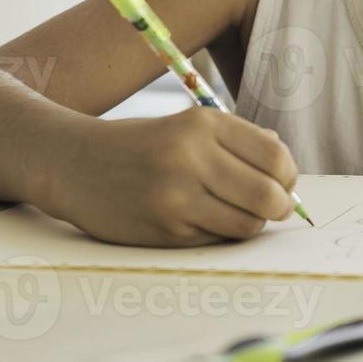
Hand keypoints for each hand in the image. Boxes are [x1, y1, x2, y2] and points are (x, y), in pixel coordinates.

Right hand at [38, 107, 300, 246]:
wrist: (74, 164)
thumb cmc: (140, 145)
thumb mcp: (187, 125)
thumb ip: (237, 141)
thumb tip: (284, 165)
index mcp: (202, 124)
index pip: (274, 155)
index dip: (288, 175)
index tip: (283, 182)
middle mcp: (191, 157)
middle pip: (268, 194)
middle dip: (280, 206)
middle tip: (274, 207)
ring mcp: (177, 197)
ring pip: (247, 224)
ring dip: (251, 224)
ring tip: (236, 214)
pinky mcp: (166, 230)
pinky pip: (217, 240)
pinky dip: (220, 234)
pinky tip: (202, 220)